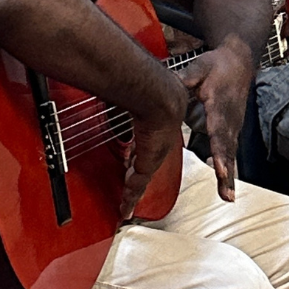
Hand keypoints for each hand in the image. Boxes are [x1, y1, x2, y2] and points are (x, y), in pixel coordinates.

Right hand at [118, 74, 186, 219]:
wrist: (162, 99)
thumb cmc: (158, 93)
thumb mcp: (148, 94)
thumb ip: (138, 93)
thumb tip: (127, 79)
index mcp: (158, 132)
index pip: (146, 150)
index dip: (138, 159)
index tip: (131, 164)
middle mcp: (157, 148)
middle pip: (142, 169)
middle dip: (133, 181)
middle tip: (128, 192)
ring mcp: (153, 157)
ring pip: (138, 182)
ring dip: (131, 195)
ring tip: (126, 206)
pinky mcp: (147, 165)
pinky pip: (135, 188)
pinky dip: (129, 201)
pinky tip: (125, 210)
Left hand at [175, 38, 253, 201]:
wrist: (240, 63)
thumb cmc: (217, 66)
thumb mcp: (200, 67)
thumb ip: (185, 79)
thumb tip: (168, 85)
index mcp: (220, 105)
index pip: (220, 131)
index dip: (219, 150)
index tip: (219, 166)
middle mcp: (230, 120)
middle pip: (227, 149)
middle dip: (227, 172)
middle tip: (226, 193)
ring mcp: (233, 127)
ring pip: (230, 155)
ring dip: (229, 177)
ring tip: (227, 196)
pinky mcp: (232, 132)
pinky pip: (229, 153)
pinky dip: (228, 172)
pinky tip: (226, 189)